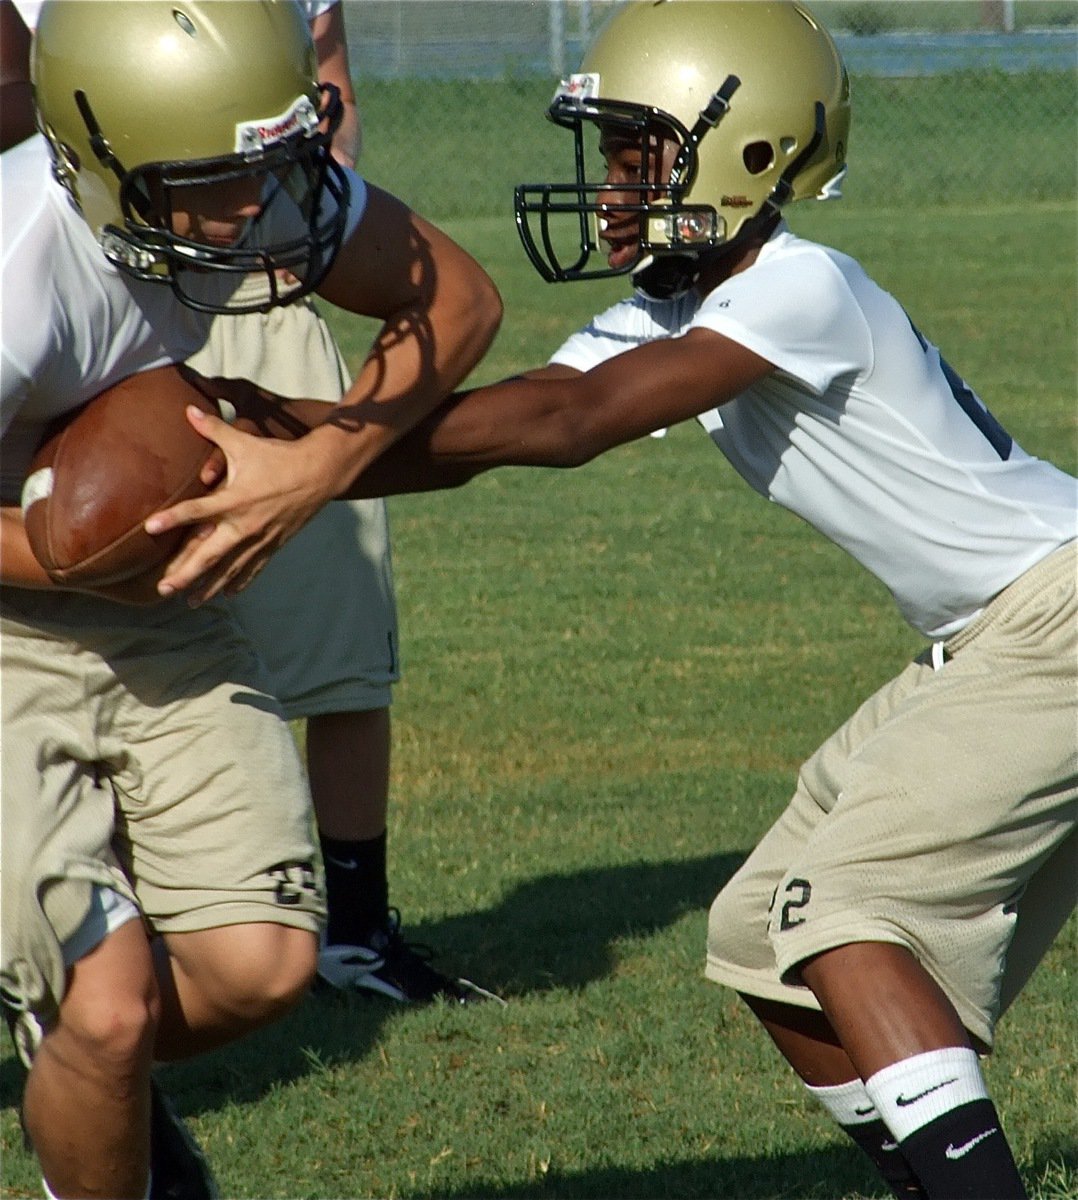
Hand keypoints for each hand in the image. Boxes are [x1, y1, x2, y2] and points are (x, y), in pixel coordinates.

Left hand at [144, 405, 334, 604]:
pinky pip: (253, 568)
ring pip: (230, 569)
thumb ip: (214, 428)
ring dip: (208, 587)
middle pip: (210, 555)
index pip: (198, 511)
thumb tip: (188, 409)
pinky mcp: (274, 544)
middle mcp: (245, 524)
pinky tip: (227, 595)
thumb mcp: (244, 442)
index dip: (173, 518)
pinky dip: (239, 582)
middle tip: (163, 589)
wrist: (320, 473)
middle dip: (186, 574)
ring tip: (189, 602)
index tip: (149, 528)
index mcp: (235, 499)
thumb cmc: (279, 456)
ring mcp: (260, 538)